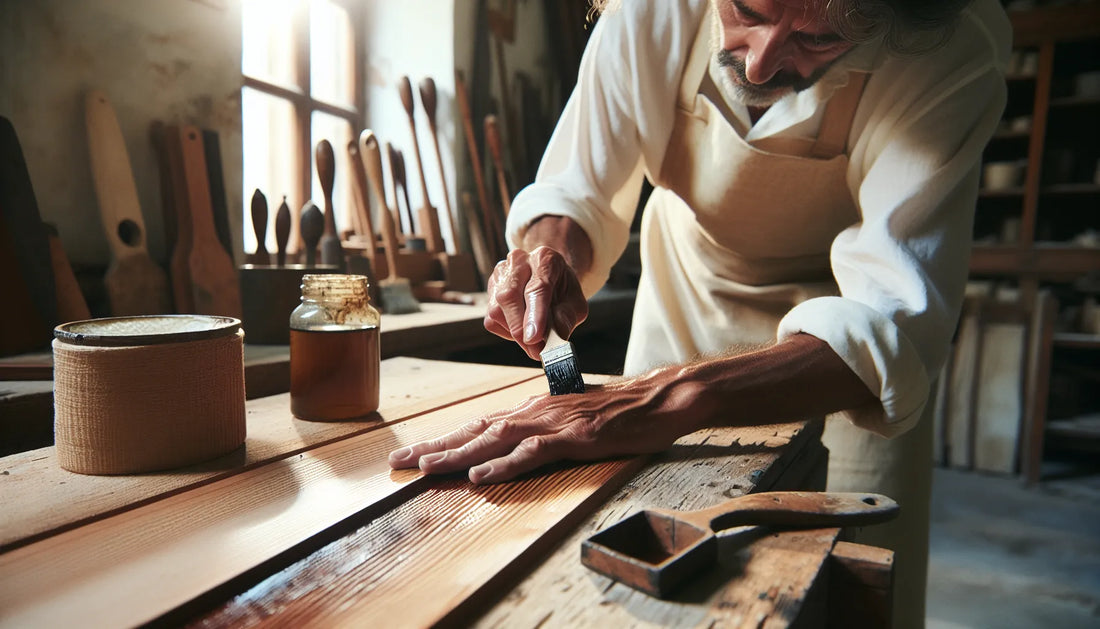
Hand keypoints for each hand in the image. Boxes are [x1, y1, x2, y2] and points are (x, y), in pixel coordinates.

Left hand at [387, 378, 702, 483]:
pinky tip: (481, 475)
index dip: (444, 439)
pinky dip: (504, 464)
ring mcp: (554, 423)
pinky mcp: (575, 437)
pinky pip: (533, 452)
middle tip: (398, 462)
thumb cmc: (621, 411)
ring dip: (456, 454)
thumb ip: (545, 429)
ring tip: (424, 467)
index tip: (413, 454)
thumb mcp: (574, 418)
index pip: (478, 425)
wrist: (661, 397)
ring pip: (495, 439)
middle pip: (475, 430)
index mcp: (533, 410)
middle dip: (434, 447)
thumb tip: (519, 443)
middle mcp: (535, 412)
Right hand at [484, 245, 587, 359]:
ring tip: (534, 340)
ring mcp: (500, 275)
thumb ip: (567, 317)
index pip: (537, 288)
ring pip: (497, 310)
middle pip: (510, 296)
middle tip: (535, 351)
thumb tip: (556, 337)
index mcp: (544, 259)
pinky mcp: (490, 291)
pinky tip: (522, 328)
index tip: (534, 338)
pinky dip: (507, 331)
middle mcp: (518, 261)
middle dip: (520, 329)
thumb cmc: (562, 291)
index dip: (535, 315)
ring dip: (515, 333)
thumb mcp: (575, 303)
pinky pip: (492, 320)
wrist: (551, 279)